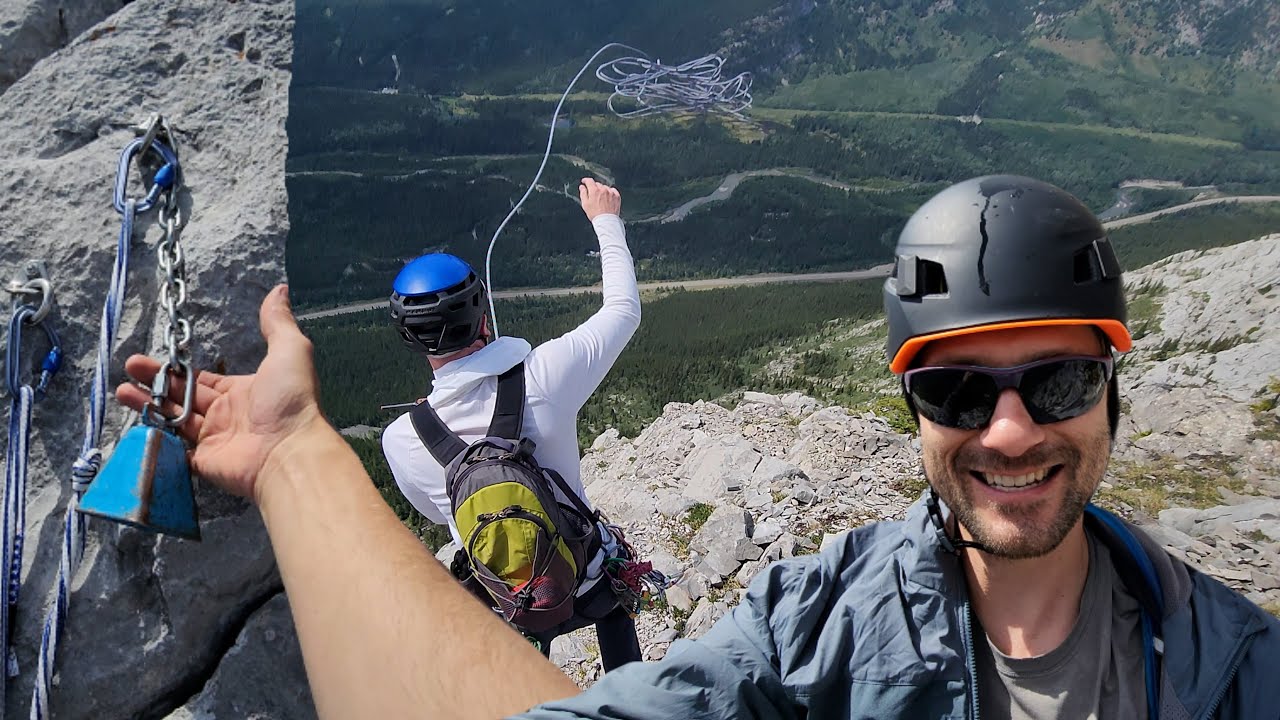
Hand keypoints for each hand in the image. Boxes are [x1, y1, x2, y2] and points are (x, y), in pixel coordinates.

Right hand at [115, 284, 326, 502]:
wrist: (289, 452)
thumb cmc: (290, 399)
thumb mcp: (289, 351)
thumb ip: (277, 323)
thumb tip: (280, 290)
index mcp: (244, 390)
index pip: (204, 379)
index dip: (179, 369)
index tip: (154, 357)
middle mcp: (228, 414)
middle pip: (184, 395)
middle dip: (155, 381)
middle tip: (128, 366)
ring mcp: (214, 439)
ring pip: (174, 418)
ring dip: (147, 403)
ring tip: (120, 389)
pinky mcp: (202, 461)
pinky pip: (174, 448)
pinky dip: (154, 435)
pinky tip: (133, 420)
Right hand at [579, 177, 620, 219]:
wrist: (606, 221)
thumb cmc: (595, 214)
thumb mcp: (585, 204)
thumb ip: (583, 193)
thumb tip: (582, 187)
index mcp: (594, 191)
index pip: (589, 181)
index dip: (585, 180)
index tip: (584, 182)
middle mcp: (603, 190)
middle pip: (597, 184)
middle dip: (594, 188)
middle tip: (592, 195)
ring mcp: (611, 192)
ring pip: (605, 187)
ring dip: (602, 190)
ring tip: (600, 199)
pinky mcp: (617, 196)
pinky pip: (612, 190)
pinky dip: (609, 192)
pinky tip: (607, 198)